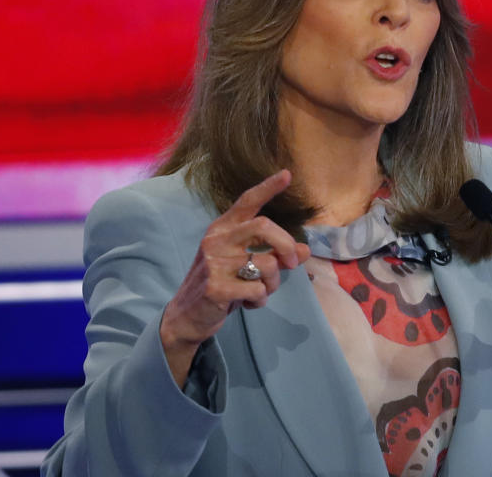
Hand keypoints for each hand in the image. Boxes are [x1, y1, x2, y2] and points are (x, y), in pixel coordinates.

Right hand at [159, 170, 310, 385]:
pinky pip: (258, 290)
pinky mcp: (215, 287)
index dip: (268, 187)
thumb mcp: (246, 266)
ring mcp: (214, 263)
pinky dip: (260, 301)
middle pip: (265, 226)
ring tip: (258, 291)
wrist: (186, 317)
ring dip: (272, 283)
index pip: (247, 202)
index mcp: (222, 229)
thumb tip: (305, 251)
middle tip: (292, 263)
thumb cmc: (221, 285)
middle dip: (287, 245)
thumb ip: (273, 255)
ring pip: (267, 264)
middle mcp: (217, 240)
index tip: (287, 174)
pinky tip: (246, 304)